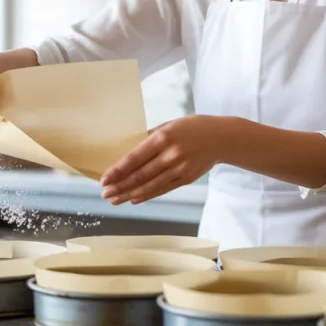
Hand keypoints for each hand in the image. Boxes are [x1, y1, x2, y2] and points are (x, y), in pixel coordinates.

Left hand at [100, 115, 235, 204]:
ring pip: (150, 186)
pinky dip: (147, 195)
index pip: (135, 158)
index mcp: (163, 137)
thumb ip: (149, 137)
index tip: (104, 179)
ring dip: (130, 194)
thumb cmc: (191, 128)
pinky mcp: (186, 179)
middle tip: (105, 194)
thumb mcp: (169, 125)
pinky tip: (134, 199)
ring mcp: (180, 169)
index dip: (118, 171)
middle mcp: (171, 154)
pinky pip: (163, 189)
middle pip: (140, 175)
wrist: (221, 137)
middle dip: (120, 186)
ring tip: (115, 200)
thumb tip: (125, 149)